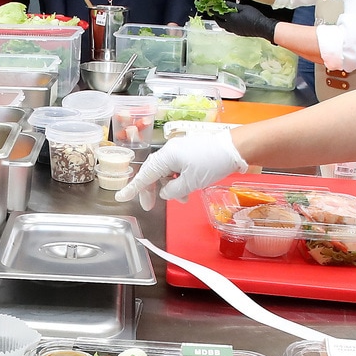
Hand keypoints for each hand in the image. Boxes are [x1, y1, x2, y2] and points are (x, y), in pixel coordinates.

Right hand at [114, 131, 247, 207]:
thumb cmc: (212, 163)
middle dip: (151, 190)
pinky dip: (178, 180)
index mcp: (166, 157)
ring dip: (169, 187)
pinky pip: (176, 169)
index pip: (145, 175)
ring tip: (180, 199)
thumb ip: (173, 190)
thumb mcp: (191, 182)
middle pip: (153, 173)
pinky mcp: (189, 153)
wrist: (234, 148)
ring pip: (166, 172)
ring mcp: (179, 151)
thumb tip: (165, 192)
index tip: (121, 198)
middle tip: (150, 206)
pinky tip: (187, 190)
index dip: (133, 189)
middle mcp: (169, 152)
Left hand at [215, 3, 278, 42]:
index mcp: (231, 19)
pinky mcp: (239, 33)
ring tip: (222, 19)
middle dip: (216, 18)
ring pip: (224, 27)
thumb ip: (233, 5)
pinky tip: (231, 23)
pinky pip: (230, 30)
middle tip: (214, 14)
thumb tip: (225, 3)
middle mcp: (231, 26)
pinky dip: (228, 26)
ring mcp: (235, 31)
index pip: (219, 14)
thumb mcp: (243, 8)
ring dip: (222, 23)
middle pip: (220, 23)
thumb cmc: (254, 17)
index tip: (211, 8)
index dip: (214, 11)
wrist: (262, 27)